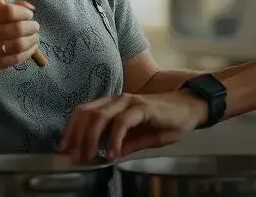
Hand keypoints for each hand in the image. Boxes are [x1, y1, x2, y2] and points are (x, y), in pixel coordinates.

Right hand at [0, 0, 39, 73]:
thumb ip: (6, 7)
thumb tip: (31, 8)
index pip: (9, 12)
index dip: (24, 13)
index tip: (29, 15)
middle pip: (16, 29)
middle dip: (31, 27)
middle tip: (35, 26)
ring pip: (19, 45)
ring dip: (32, 40)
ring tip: (35, 36)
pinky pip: (16, 59)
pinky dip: (28, 52)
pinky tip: (31, 47)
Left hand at [59, 91, 205, 161]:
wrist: (192, 108)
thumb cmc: (168, 120)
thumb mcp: (143, 137)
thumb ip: (126, 144)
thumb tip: (108, 155)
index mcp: (114, 105)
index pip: (84, 112)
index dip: (71, 129)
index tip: (64, 148)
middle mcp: (118, 99)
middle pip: (87, 113)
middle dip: (75, 136)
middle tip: (72, 155)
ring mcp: (130, 102)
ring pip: (100, 116)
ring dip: (90, 138)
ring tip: (87, 156)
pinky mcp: (142, 107)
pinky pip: (122, 123)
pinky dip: (113, 139)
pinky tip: (111, 152)